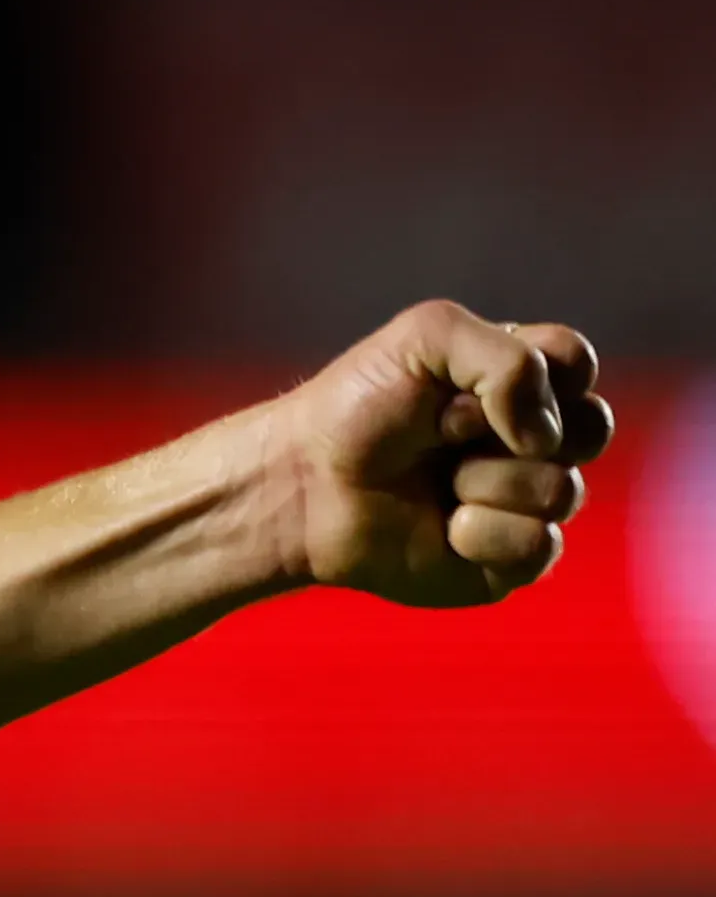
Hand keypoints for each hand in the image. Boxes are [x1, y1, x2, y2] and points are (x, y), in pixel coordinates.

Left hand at [247, 298, 608, 607]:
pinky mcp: (508, 559)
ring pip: (563, 492)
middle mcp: (532, 441)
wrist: (303, 487)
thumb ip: (509, 358)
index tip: (470, 386)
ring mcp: (524, 501)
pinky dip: (485, 535)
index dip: (538, 376)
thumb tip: (546, 436)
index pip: (578, 365)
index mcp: (520, 382)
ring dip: (487, 482)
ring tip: (437, 482)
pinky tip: (444, 528)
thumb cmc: (355, 407)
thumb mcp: (427, 337)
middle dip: (518, 432)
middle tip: (446, 434)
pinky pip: (541, 548)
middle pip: (593, 429)